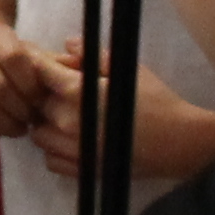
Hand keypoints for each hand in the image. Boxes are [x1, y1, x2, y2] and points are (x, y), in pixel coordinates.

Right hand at [0, 15, 51, 141]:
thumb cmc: (10, 55)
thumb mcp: (32, 51)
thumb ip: (52, 62)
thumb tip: (73, 68)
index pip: (14, 58)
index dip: (30, 84)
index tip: (39, 99)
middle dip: (19, 109)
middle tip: (30, 120)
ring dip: (1, 123)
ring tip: (17, 129)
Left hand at [32, 43, 214, 181]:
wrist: (179, 142)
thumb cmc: (157, 100)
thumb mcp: (125, 69)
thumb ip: (92, 56)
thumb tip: (68, 44)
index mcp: (77, 93)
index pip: (39, 72)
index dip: (37, 64)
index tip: (40, 61)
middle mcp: (68, 122)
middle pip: (36, 103)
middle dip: (43, 93)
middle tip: (58, 87)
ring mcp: (73, 150)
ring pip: (38, 134)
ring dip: (46, 123)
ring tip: (64, 114)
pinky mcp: (82, 170)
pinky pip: (50, 160)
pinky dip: (54, 149)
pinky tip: (71, 139)